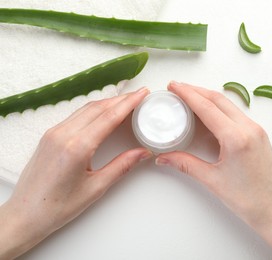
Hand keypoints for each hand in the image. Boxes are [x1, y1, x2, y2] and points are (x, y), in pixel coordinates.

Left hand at [0, 87, 151, 258]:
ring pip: (86, 109)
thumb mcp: (96, 188)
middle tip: (139, 95)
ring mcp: (54, 133)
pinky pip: (75, 115)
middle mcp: (63, 135)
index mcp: (76, 147)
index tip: (142, 94)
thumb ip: (121, 166)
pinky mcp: (49, 136)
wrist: (25, 215)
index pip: (109, 117)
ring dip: (107, 103)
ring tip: (125, 101)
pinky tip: (103, 113)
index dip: (129, 103)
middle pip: (98, 108)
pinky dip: (93, 110)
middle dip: (121, 99)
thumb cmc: (57, 206)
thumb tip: (142, 153)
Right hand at [156, 82, 271, 258]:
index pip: (207, 107)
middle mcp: (249, 128)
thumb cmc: (249, 199)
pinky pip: (237, 114)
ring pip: (229, 105)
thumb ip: (186, 164)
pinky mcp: (259, 135)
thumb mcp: (212, 180)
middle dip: (196, 91)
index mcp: (237, 138)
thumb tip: (164, 157)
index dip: (188, 94)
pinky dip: (220, 108)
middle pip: (218, 100)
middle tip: (178, 88)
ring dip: (209, 98)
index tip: (174, 86)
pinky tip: (209, 113)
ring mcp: (257, 130)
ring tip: (190, 97)